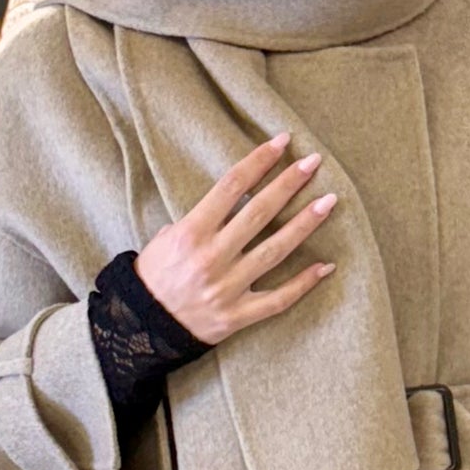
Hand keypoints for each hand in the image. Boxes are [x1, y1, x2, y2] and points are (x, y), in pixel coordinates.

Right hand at [133, 131, 336, 345]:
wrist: (141, 328)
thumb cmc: (153, 276)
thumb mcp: (163, 239)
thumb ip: (196, 220)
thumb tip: (227, 202)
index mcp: (190, 233)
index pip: (232, 187)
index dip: (259, 161)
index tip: (282, 142)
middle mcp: (211, 257)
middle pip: (259, 212)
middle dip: (289, 184)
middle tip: (314, 162)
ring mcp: (227, 288)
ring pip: (275, 250)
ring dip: (305, 224)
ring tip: (328, 202)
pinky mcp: (237, 315)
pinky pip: (278, 299)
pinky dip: (303, 284)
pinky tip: (326, 266)